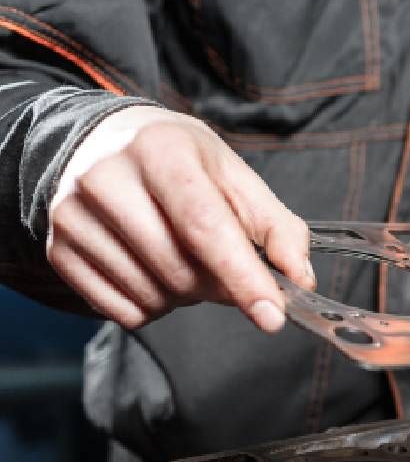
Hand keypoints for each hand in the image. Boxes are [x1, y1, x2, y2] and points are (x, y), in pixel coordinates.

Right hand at [48, 105, 314, 331]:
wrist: (101, 146)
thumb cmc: (180, 163)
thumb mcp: (235, 177)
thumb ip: (277, 227)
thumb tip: (299, 279)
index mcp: (160, 151)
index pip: (204, 226)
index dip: (242, 276)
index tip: (272, 315)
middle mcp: (107, 180)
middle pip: (181, 271)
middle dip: (218, 286)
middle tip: (224, 267)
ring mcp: (73, 217)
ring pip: (153, 297)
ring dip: (186, 298)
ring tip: (184, 259)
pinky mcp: (58, 251)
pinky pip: (123, 312)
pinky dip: (153, 307)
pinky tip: (154, 272)